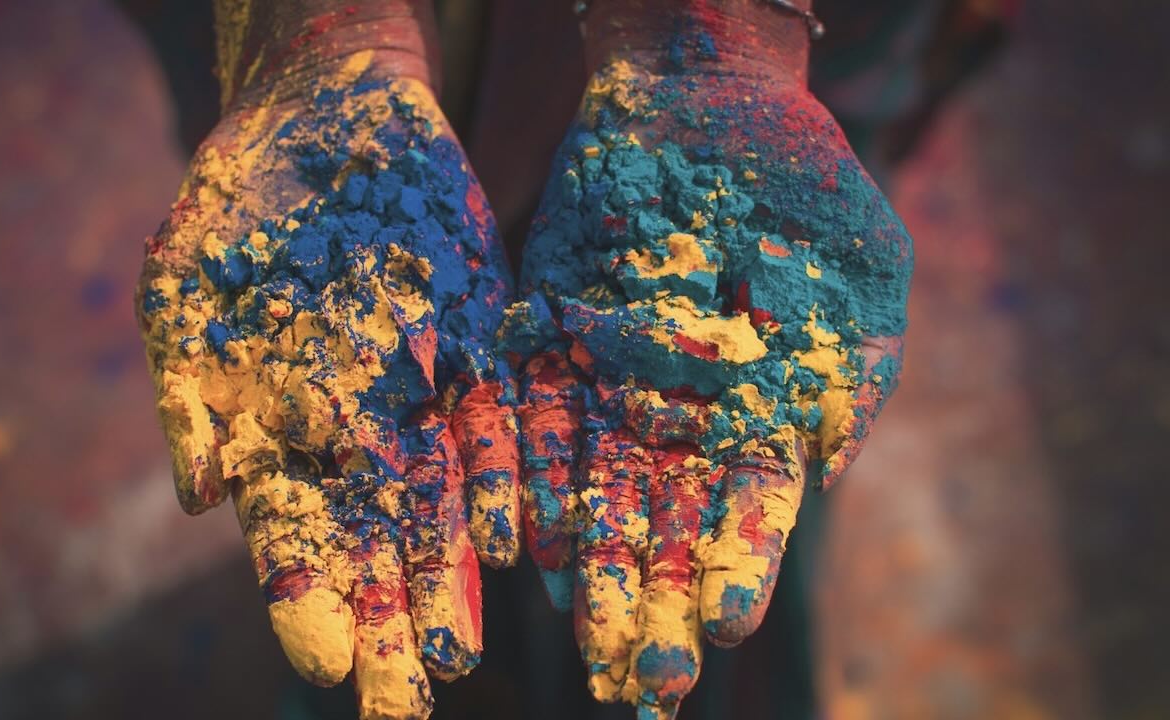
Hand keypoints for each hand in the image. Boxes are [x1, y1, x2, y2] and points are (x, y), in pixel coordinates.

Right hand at [136, 50, 518, 718]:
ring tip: (458, 655)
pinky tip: (510, 543)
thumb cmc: (239, 203)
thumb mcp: (187, 285)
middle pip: (372, 546)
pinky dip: (499, 482)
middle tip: (402, 710)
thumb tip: (199, 496)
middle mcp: (353, 430)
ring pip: (437, 504)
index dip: (309, 601)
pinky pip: (495, 426)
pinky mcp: (478, 348)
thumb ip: (192, 393)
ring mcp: (420, 395)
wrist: (328, 115)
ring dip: (447, 580)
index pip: (293, 537)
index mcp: (276, 429)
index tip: (328, 669)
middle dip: (386, 628)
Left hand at [500, 40, 911, 719]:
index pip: (748, 511)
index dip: (737, 566)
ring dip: (589, 569)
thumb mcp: (860, 275)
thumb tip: (829, 475)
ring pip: (595, 492)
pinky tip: (526, 541)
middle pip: (666, 526)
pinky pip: (535, 424)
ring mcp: (611, 385)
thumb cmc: (804, 184)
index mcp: (760, 415)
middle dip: (655, 604)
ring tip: (582, 642)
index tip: (725, 627)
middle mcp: (681, 418)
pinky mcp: (550, 345)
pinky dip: (529, 480)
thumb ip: (849, 375)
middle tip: (643, 682)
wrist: (707, 99)